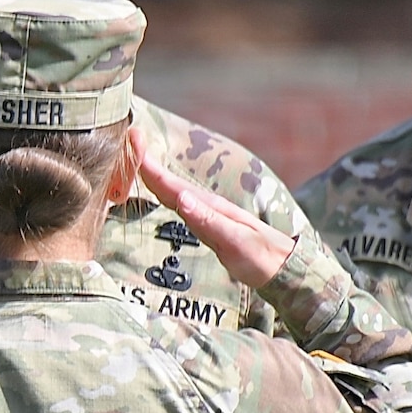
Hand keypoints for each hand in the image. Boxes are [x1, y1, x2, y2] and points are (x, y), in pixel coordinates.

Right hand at [133, 127, 294, 288]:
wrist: (285, 268)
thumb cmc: (261, 257)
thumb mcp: (234, 240)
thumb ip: (206, 220)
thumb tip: (180, 198)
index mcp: (210, 207)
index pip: (173, 185)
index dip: (150, 168)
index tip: (131, 146)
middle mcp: (207, 207)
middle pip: (171, 184)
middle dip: (148, 165)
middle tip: (127, 144)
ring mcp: (209, 215)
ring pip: (174, 192)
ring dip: (154, 177)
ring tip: (135, 163)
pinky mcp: (209, 226)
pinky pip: (181, 205)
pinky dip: (166, 194)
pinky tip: (162, 193)